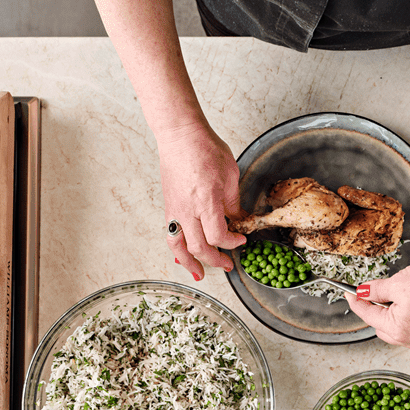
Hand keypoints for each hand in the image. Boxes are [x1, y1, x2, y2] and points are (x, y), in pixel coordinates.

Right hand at [158, 123, 246, 279]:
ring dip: (188, 264)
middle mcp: (187, 209)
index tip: (241, 241)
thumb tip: (239, 219)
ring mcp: (175, 209)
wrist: (180, 136)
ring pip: (179, 246)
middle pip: (199, 247)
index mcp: (206, 200)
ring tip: (198, 273)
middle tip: (227, 265)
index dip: (232, 243)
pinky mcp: (168, 207)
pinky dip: (177, 249)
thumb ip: (233, 202)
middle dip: (215, 260)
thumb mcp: (229, 174)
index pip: (218, 235)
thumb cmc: (204, 148)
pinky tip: (183, 255)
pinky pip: (171, 234)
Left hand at [344, 262, 409, 348]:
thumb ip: (376, 290)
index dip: (356, 302)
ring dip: (394, 315)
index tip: (350, 293)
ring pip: (400, 329)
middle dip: (376, 311)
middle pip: (382, 327)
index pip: (368, 316)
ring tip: (401, 296)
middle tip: (376, 293)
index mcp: (397, 330)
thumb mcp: (398, 283)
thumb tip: (363, 292)